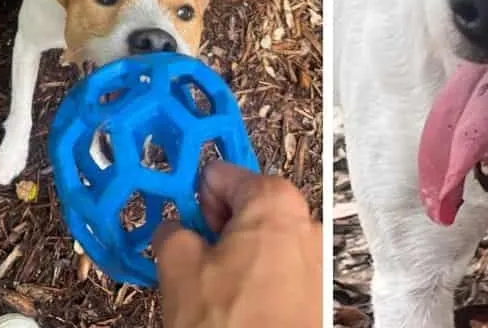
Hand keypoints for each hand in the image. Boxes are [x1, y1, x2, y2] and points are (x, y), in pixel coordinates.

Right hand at [152, 161, 322, 327]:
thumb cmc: (229, 324)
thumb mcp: (178, 267)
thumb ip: (171, 233)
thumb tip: (173, 230)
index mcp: (273, 202)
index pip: (222, 175)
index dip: (196, 198)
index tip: (182, 221)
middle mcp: (305, 224)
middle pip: (246, 208)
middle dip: (215, 230)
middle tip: (193, 259)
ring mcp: (315, 262)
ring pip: (260, 243)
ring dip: (233, 258)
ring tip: (211, 290)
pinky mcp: (316, 295)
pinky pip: (277, 272)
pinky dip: (254, 281)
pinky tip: (235, 306)